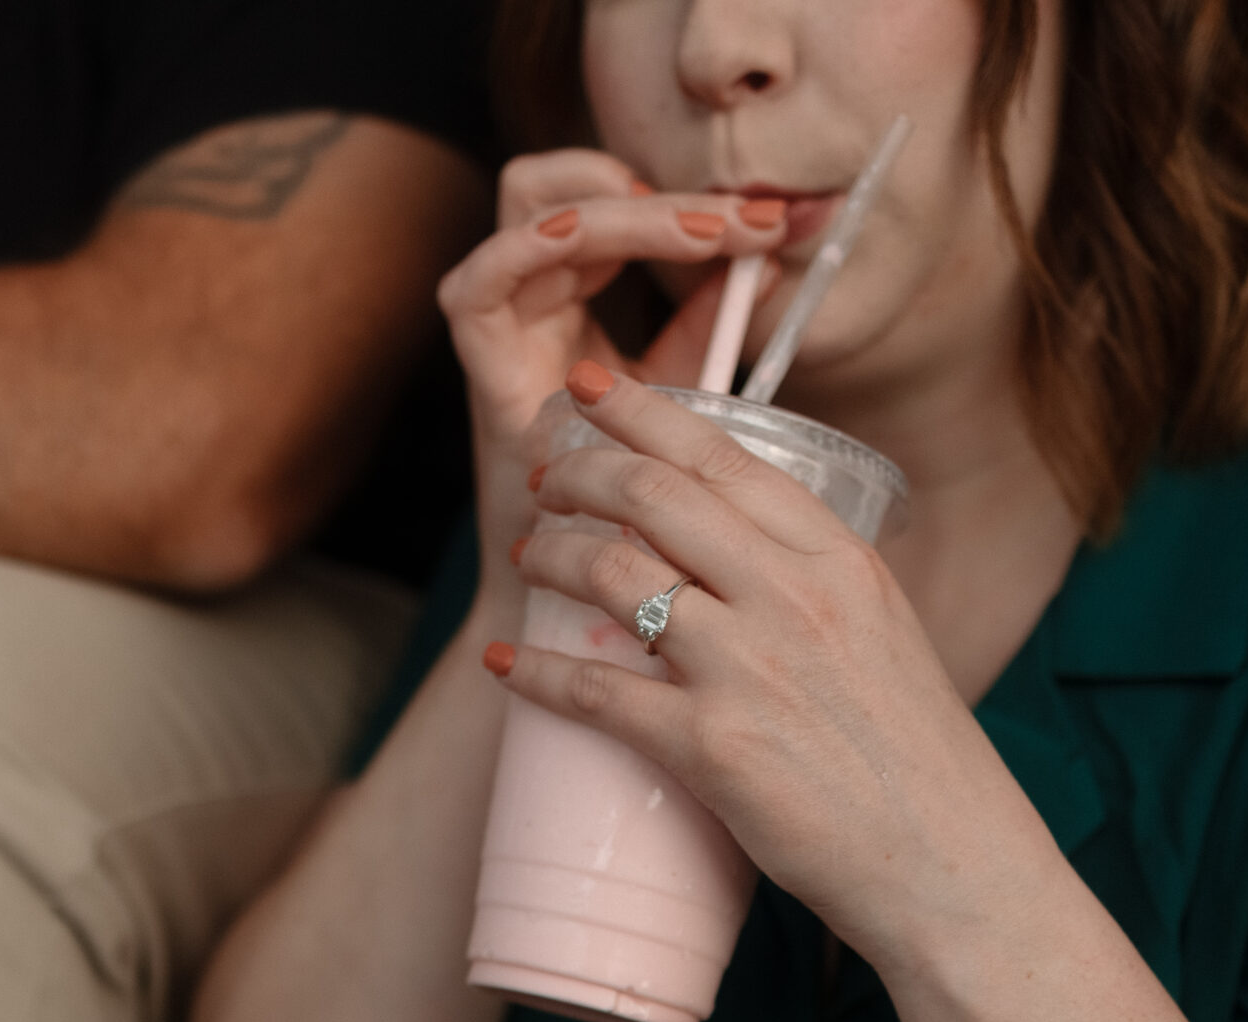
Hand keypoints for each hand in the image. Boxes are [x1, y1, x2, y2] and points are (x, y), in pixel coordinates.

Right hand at [437, 151, 785, 565]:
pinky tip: (590, 237)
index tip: (769, 219)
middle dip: (658, 191)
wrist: (578, 609)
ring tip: (696, 233)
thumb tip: (767, 257)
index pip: (611, 200)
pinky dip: (531, 247)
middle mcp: (530, 304)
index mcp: (574, 299)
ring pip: (526, 209)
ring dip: (614, 209)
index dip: (684, 194)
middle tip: (739, 222)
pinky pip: (478, 287)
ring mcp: (500, 332)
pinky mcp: (482, 376)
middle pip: (564, 187)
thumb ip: (708, 322)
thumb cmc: (627, 508)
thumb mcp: (680, 393)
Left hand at [493, 366, 1061, 969]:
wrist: (951, 866)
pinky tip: (502, 660)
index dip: (640, 410)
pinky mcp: (711, 748)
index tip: (587, 389)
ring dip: (550, 555)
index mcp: (839, 559)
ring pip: (613, 576)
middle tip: (542, 478)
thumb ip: (813, 586)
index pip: (722, 456)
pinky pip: (595, 692)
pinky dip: (535, 672)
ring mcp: (749, 669)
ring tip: (526, 555)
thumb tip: (735, 557)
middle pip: (653, 496)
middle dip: (578, 472)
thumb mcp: (884, 634)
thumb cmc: (919, 763)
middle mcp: (793, 597)